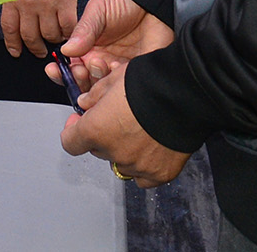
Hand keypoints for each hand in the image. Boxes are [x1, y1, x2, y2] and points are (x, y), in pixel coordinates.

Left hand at [1, 0, 80, 57]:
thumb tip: (14, 10)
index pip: (9, 28)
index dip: (12, 43)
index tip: (16, 52)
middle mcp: (27, 5)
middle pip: (29, 36)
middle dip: (35, 48)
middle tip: (40, 51)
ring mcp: (47, 5)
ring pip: (49, 34)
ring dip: (53, 40)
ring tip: (56, 40)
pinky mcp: (66, 2)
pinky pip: (68, 26)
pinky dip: (69, 32)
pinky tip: (69, 31)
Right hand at [49, 0, 174, 93]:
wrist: (153, 1)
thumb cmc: (124, 2)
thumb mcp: (98, 11)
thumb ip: (83, 31)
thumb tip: (66, 50)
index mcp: (87, 49)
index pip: (69, 68)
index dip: (60, 72)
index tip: (54, 70)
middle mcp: (101, 62)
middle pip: (83, 83)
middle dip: (77, 80)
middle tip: (79, 70)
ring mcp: (117, 70)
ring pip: (101, 90)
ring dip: (96, 79)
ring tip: (100, 63)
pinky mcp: (134, 74)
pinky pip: (123, 87)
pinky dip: (116, 81)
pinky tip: (117, 66)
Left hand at [60, 61, 190, 187]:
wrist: (186, 94)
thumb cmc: (149, 82)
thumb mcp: (114, 78)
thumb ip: (95, 95)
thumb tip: (84, 103)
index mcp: (96, 130)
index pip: (70, 142)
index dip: (72, 131)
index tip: (77, 122)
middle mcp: (114, 152)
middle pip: (98, 151)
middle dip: (102, 136)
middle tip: (116, 120)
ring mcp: (137, 166)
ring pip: (120, 164)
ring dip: (123, 151)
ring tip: (138, 131)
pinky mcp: (160, 173)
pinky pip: (143, 177)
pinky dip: (143, 166)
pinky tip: (150, 150)